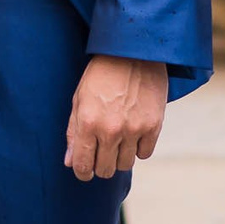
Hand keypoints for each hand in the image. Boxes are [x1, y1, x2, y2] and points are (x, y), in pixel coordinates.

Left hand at [64, 55, 167, 181]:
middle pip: (105, 169)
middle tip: (101, 154)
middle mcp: (111, 130)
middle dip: (100, 166)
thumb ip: (73, 132)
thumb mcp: (79, 99)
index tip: (84, 171)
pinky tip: (133, 135)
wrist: (132, 52)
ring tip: (117, 141)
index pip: (83, 164)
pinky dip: (138, 149)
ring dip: (119, 157)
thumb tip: (70, 162)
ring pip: (125, 165)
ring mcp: (134, 129)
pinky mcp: (154, 126)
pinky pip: (144, 154)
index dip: (82, 172)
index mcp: (88, 123)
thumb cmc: (101, 74)